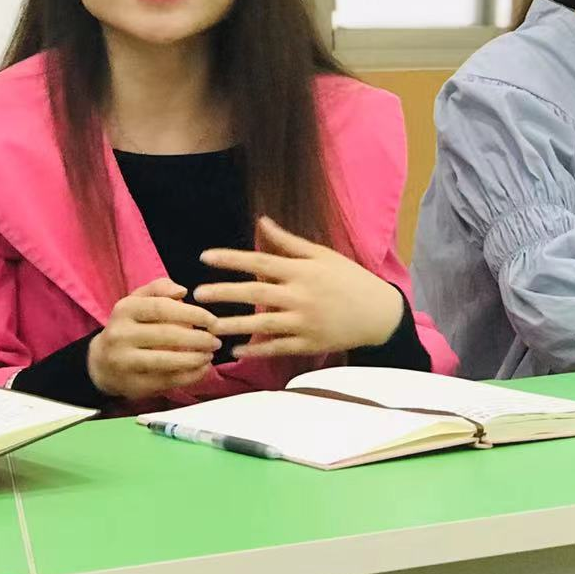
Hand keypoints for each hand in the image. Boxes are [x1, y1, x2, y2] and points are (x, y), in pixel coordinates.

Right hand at [86, 278, 221, 399]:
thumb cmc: (128, 326)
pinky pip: (166, 381)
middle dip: (197, 339)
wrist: (99, 363)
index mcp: (124, 310)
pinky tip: (202, 369)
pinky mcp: (132, 385)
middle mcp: (121, 335)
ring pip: (166, 361)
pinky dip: (189, 376)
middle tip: (216, 340)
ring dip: (194, 359)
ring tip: (210, 355)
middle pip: (166, 335)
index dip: (191, 314)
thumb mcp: (137, 301)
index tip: (212, 320)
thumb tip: (182, 291)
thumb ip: (159, 289)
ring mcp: (125, 362)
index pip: (162, 308)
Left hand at [194, 216, 403, 359]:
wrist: (378, 314)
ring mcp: (305, 322)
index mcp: (302, 271)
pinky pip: (278, 348)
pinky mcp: (309, 344)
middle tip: (196, 294)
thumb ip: (288, 242)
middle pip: (256, 294)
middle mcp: (301, 296)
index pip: (260, 261)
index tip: (204, 257)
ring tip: (209, 326)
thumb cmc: (347, 278)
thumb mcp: (321, 255)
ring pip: (263, 325)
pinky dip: (257, 350)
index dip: (230, 259)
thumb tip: (261, 222)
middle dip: (224, 294)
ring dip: (234, 326)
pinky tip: (236, 350)